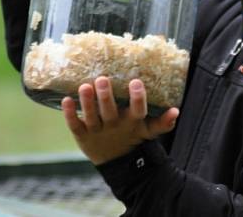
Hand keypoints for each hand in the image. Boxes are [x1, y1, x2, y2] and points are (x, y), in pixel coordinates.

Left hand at [61, 77, 178, 165]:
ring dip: (87, 102)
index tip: (136, 82)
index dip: (137, 98)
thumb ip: (163, 122)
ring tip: (84, 86)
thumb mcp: (148, 131)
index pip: (137, 111)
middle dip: (106, 96)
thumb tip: (176, 111)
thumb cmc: (133, 137)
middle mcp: (114, 127)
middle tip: (103, 78)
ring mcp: (97, 131)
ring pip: (91, 117)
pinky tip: (65, 100)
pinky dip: (69, 114)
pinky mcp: (82, 135)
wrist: (116, 163)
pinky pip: (75, 125)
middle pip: (110, 112)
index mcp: (132, 124)